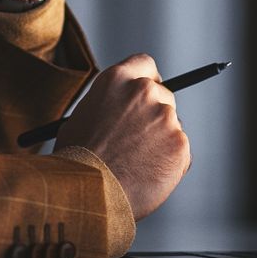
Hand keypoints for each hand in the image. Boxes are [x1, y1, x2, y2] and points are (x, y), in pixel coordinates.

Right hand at [51, 54, 189, 220]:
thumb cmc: (77, 160)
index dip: (147, 79)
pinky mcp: (180, 144)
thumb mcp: (82, 117)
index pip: (145, 64)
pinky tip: (146, 176)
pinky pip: (180, 152)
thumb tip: (120, 111)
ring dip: (160, 142)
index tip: (148, 93)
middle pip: (163, 95)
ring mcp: (165, 117)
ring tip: (135, 165)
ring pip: (171, 127)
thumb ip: (108, 105)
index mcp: (117, 79)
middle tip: (140, 139)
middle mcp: (144, 92)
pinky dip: (168, 164)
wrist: (88, 193)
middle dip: (155, 115)